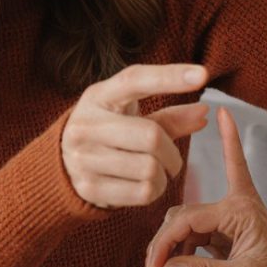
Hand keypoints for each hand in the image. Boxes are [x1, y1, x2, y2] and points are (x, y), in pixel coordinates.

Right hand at [61, 63, 208, 208]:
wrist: (62, 164)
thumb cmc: (108, 132)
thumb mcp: (130, 116)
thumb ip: (168, 116)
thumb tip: (205, 112)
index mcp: (98, 96)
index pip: (136, 80)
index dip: (170, 77)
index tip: (202, 74)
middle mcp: (86, 124)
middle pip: (152, 136)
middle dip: (172, 152)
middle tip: (171, 159)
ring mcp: (83, 157)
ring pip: (150, 168)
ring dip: (163, 174)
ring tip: (154, 172)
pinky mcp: (88, 187)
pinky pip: (142, 192)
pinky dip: (154, 190)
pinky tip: (145, 184)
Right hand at [140, 108, 266, 266]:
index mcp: (239, 209)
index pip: (187, 220)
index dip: (164, 243)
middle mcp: (231, 205)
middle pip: (181, 218)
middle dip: (161, 245)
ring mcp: (226, 217)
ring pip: (182, 225)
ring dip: (166, 249)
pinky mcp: (223, 230)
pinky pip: (191, 236)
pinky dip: (177, 253)